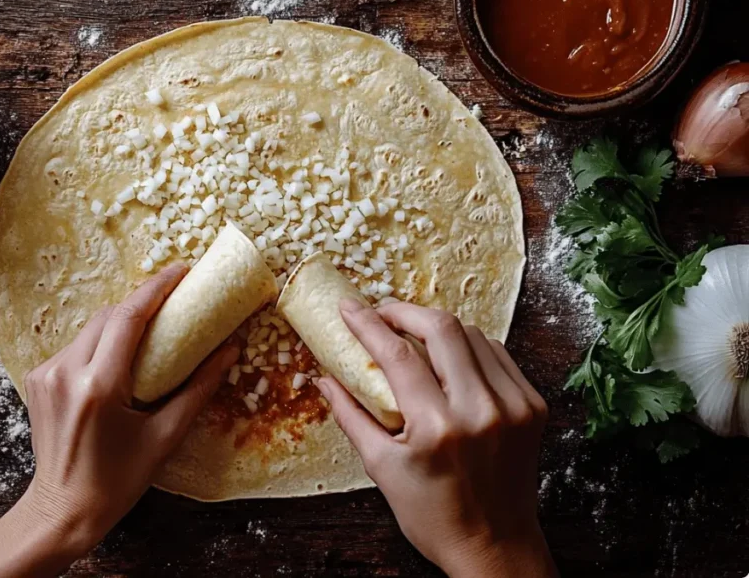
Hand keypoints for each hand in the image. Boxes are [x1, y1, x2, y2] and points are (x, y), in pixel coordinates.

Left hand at [20, 262, 238, 559]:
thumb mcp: (164, 437)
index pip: (129, 317)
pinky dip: (99, 345)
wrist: (61, 510)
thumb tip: (229, 351)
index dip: (157, 288)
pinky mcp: (37, 379)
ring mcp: (46, 374)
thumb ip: (198, 389)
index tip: (181, 271)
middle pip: (109, 315)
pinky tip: (116, 363)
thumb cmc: (118, 481)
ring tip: (148, 335)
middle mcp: (66, 371)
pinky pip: (75, 346)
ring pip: (90, 328)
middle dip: (141, 305)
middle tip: (172, 305)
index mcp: (99, 385)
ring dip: (119, 325)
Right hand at [318, 300, 554, 577]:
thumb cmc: (434, 516)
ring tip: (412, 334)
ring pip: (473, 334)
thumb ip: (351, 417)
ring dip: (437, 327)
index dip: (368, 324)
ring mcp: (513, 405)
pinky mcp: (533, 405)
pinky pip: (497, 354)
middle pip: (441, 328)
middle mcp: (480, 410)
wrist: (496, 549)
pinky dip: (469, 346)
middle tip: (381, 313)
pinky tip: (449, 355)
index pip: (397, 355)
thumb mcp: (382, 469)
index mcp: (437, 429)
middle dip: (404, 311)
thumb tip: (323, 379)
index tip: (349, 308)